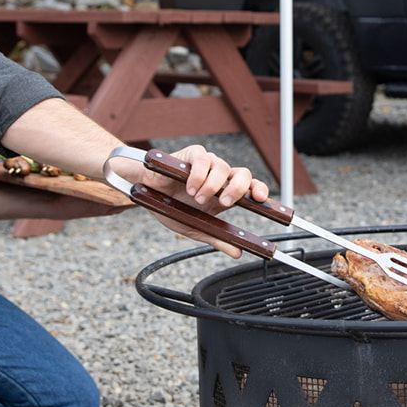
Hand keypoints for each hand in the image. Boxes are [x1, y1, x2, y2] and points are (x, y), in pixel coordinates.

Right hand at [136, 144, 268, 256]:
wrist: (145, 193)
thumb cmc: (171, 206)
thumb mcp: (195, 227)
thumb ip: (217, 238)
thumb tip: (238, 253)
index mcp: (225, 193)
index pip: (250, 187)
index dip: (259, 190)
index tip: (261, 199)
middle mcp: (220, 176)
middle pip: (243, 174)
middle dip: (238, 188)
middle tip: (224, 202)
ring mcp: (208, 163)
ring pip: (223, 167)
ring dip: (212, 185)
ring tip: (196, 198)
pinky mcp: (193, 154)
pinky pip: (203, 159)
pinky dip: (199, 174)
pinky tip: (190, 186)